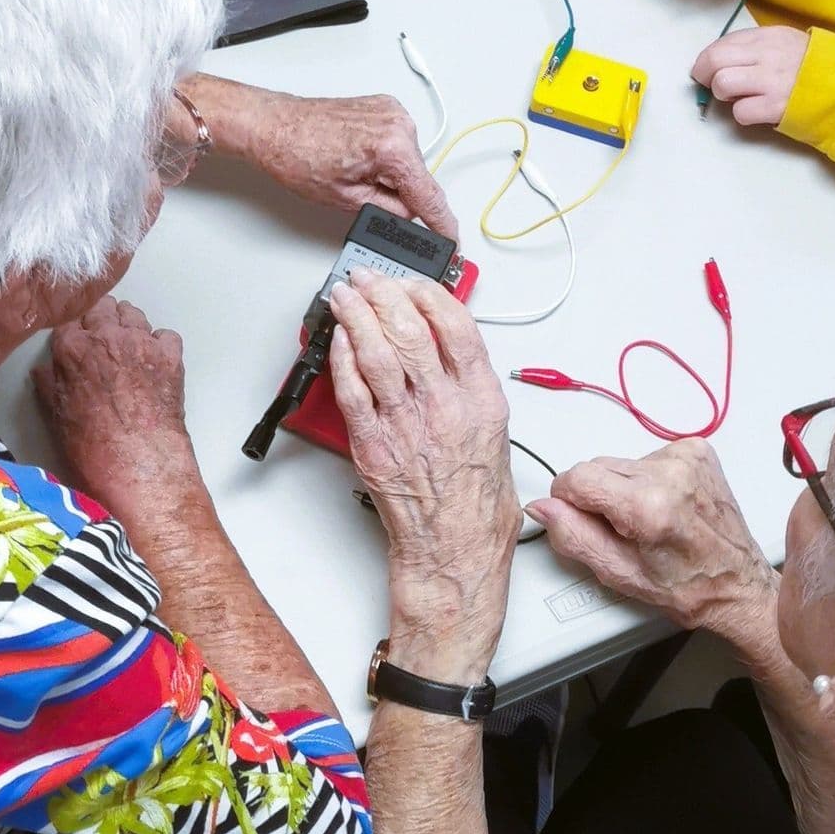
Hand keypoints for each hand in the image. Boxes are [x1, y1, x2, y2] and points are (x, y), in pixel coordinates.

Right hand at [33, 298, 196, 519]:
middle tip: (101, 335)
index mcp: (74, 350)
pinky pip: (165, 335)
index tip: (76, 338)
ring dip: (127, 324)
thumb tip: (45, 371)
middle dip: (99, 318)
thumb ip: (50, 385)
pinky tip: (153, 360)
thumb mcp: (56, 417)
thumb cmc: (95, 448)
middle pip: (102, 307)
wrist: (139, 464)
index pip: (69, 320)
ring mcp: (141, 343)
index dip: (73, 330)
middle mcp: (107, 338)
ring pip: (133, 314)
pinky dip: (159, 343)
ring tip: (126, 345)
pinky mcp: (170, 356)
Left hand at [248, 92, 457, 238]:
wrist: (274, 126)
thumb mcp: (346, 200)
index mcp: (392, 147)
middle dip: (400, 195)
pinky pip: (398, 145)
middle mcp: (399, 124)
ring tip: (350, 172)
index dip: (442, 225)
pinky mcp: (385, 108)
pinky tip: (356, 158)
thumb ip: (387, 211)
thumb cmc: (296, 156)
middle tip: (362, 196)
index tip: (452, 241)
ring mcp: (393, 112)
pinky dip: (384, 158)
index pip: (430, 196)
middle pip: (419, 179)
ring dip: (389, 175)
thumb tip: (407, 217)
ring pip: (408, 163)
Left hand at [325, 269, 518, 684]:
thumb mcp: (497, 438)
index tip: (414, 282)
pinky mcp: (372, 445)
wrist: (454, 554)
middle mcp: (445, 407)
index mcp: (482, 401)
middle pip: (409, 330)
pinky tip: (337, 341)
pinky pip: (351, 390)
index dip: (430, 294)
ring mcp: (406, 424)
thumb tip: (453, 359)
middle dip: (383, 294)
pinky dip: (341, 359)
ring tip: (345, 296)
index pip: (456, 327)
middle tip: (368, 279)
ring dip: (355, 316)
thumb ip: (475, 394)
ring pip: (375, 352)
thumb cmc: (476, 508)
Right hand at [525, 440, 776, 637]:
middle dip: (599, 497)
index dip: (570, 502)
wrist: (739, 585)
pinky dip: (648, 480)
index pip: (575, 477)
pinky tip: (666, 506)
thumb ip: (573, 536)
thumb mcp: (619, 574)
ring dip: (624, 489)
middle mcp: (671, 472)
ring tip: (651, 521)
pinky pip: (647, 457)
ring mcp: (687, 457)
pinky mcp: (698, 451)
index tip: (588, 523)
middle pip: (596, 467)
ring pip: (620, 463)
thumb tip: (543, 507)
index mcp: (649, 505)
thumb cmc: (688, 587)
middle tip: (626, 531)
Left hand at [691, 26, 809, 126]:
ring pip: (722, 84)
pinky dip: (743, 114)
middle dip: (704, 76)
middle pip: (713, 61)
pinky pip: (740, 112)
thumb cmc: (816, 66)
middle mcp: (767, 55)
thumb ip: (755, 46)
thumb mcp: (786, 42)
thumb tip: (719, 58)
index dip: (707, 59)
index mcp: (768, 36)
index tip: (708, 69)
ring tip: (739, 97)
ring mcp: (771, 81)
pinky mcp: (775, 106)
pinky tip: (758, 111)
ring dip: (723, 95)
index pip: (721, 43)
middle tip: (712, 85)